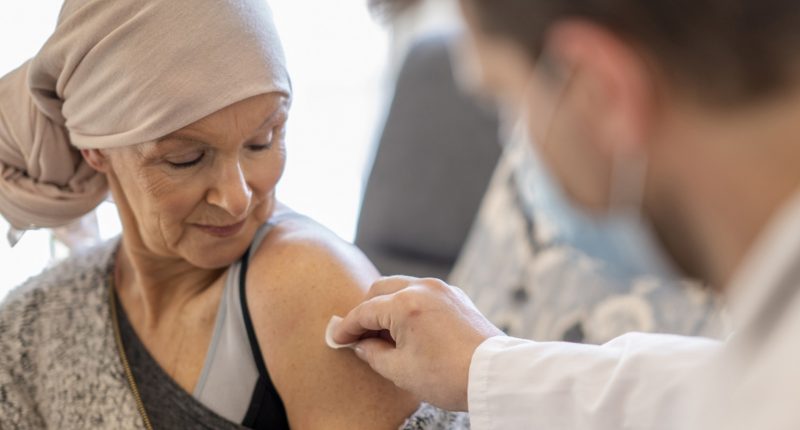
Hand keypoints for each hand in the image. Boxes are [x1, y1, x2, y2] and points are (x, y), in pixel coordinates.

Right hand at [332, 276, 503, 410]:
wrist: (495, 375)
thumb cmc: (449, 375)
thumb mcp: (401, 371)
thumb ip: (374, 354)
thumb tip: (362, 345)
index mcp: (405, 304)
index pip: (365, 312)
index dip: (347, 327)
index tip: (337, 339)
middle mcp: (422, 288)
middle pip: (380, 290)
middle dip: (365, 310)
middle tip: (358, 335)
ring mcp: (442, 289)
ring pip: (402, 287)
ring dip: (387, 305)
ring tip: (383, 334)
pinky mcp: (457, 296)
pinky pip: (422, 292)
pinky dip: (408, 304)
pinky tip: (407, 327)